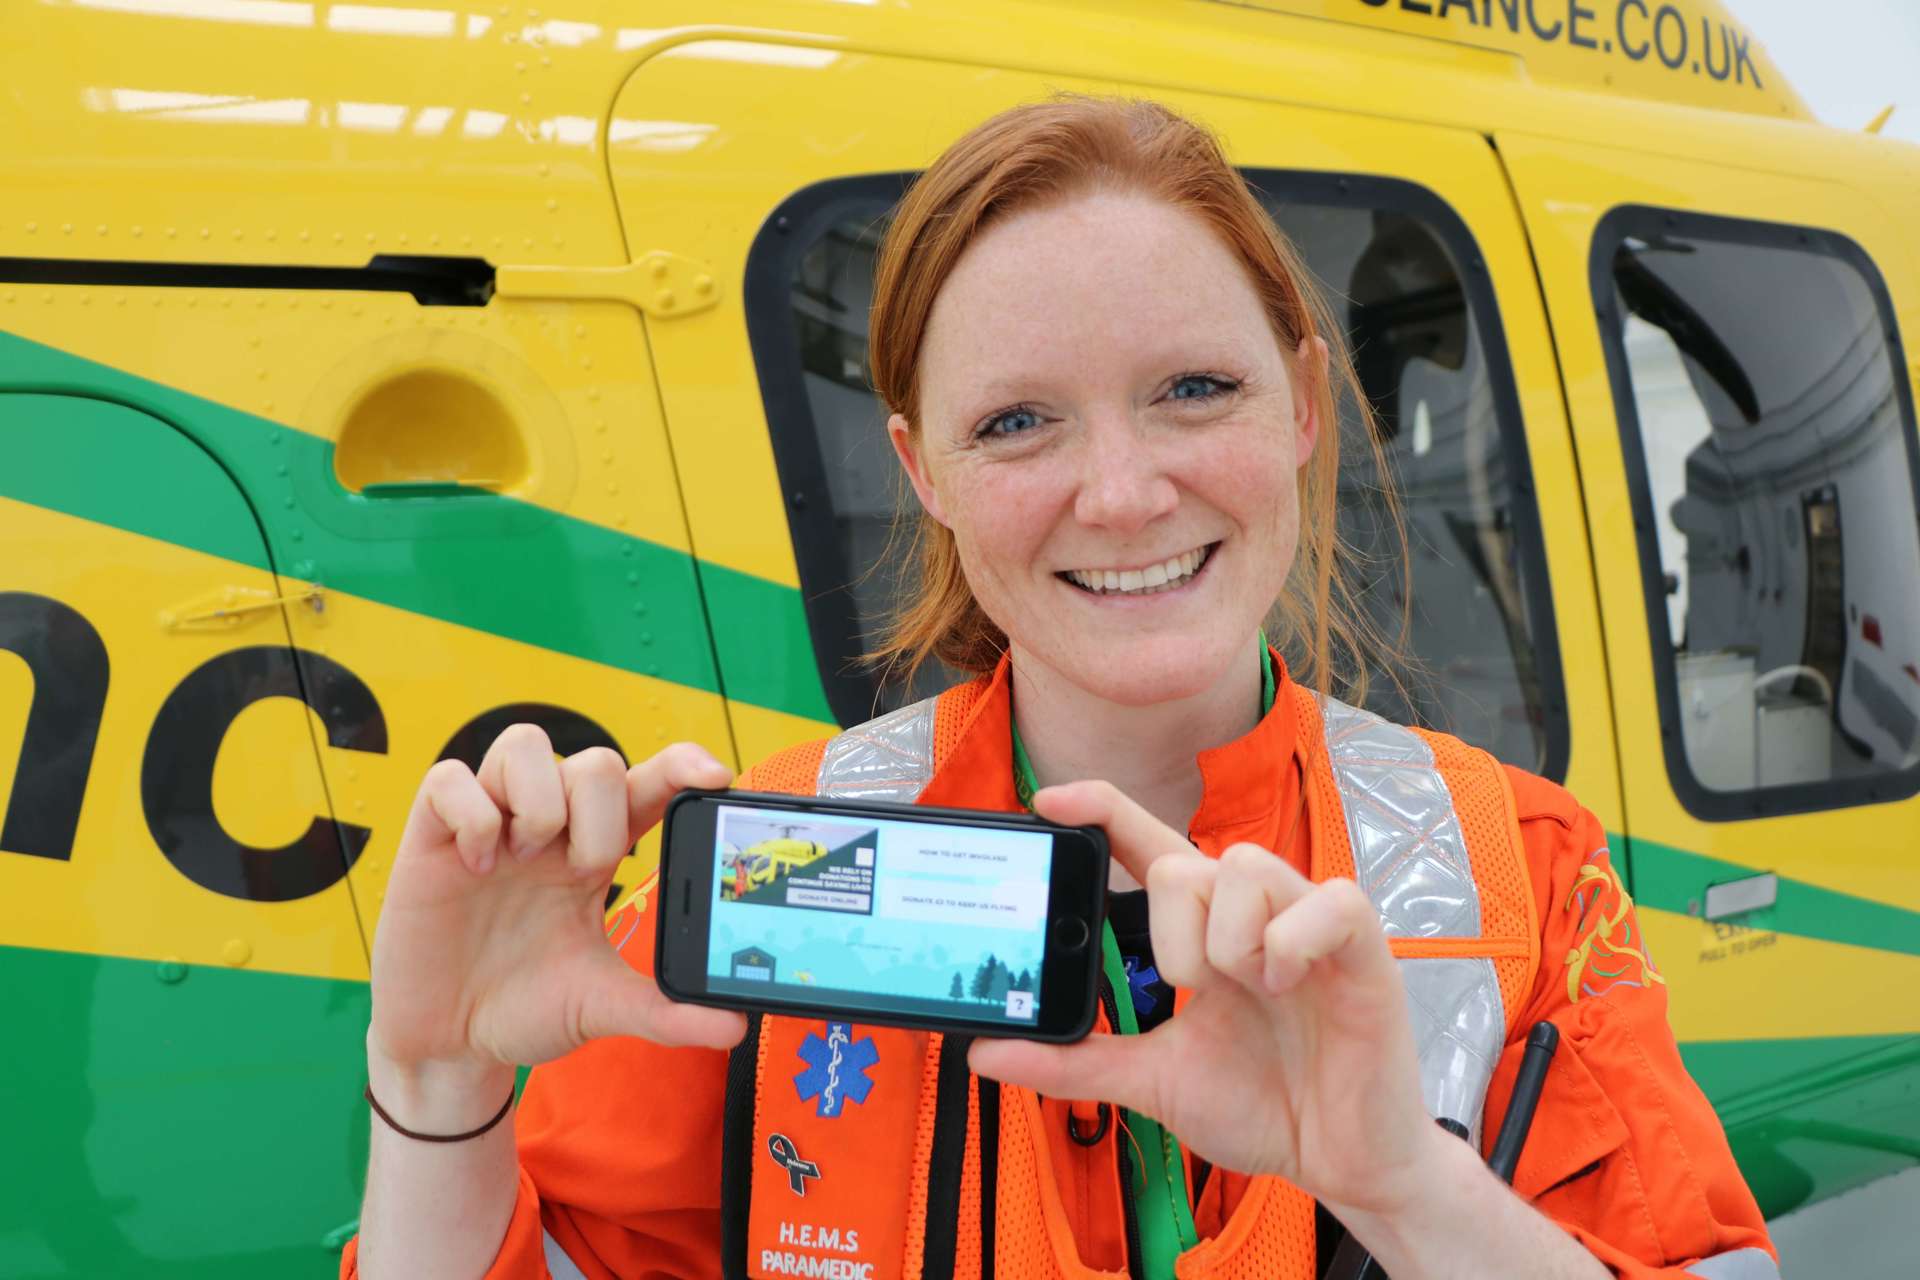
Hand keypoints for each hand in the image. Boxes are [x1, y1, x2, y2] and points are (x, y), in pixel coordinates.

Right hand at [368, 730, 746, 1083]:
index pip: (647, 784)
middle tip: (581, 871)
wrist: (450, 1045)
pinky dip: (471, 814)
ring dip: (539, 799)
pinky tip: (475, 866)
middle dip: (600, 814)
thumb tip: (734, 1029)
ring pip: (524, 745)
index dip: (682, 764)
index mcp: (595, 854)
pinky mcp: (430, 838)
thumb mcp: (599, 1006)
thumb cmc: (523, 1008)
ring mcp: (490, 827)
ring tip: (525, 857)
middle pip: (595, 761)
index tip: (717, 775)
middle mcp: (548, 829)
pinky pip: (449, 779)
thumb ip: (663, 1012)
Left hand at [968, 780, 1437, 1219]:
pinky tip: (1291, 985)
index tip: (1044, 801)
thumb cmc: (1261, 1107)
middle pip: (1183, 864)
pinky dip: (1292, 943)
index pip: (1147, 845)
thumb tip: (982, 1053)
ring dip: (1228, 942)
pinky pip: (1325, 900)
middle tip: (1196, 990)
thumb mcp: (1152, 1081)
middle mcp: (1252, 913)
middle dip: (1171, 936)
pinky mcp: (1361, 943)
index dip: (1099, 809)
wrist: (1339, 1163)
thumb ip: (1075, 1062)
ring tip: (1250, 992)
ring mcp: (1307, 922)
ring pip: (1243, 868)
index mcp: (1204, 932)